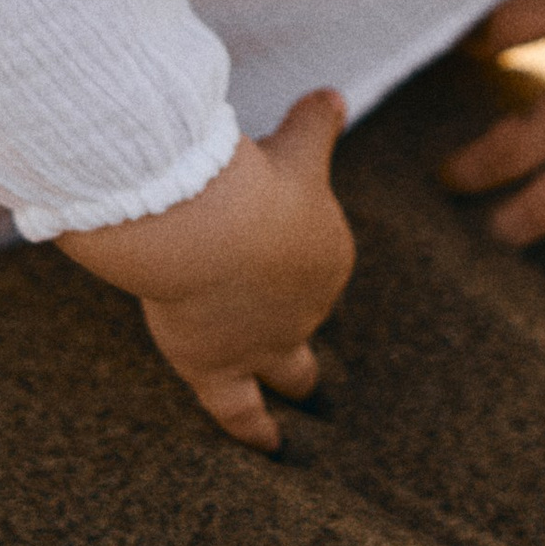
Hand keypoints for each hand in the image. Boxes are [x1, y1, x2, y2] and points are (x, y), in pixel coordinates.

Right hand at [60, 89, 352, 452]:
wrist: (211, 227)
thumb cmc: (253, 180)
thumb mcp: (295, 147)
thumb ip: (315, 125)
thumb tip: (333, 95)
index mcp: (328, 254)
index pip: (313, 262)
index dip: (293, 256)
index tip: (280, 252)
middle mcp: (305, 307)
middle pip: (309, 319)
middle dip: (312, 328)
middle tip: (325, 344)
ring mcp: (265, 343)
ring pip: (291, 372)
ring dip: (300, 384)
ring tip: (312, 402)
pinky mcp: (217, 368)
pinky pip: (240, 411)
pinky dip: (256, 431)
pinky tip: (270, 450)